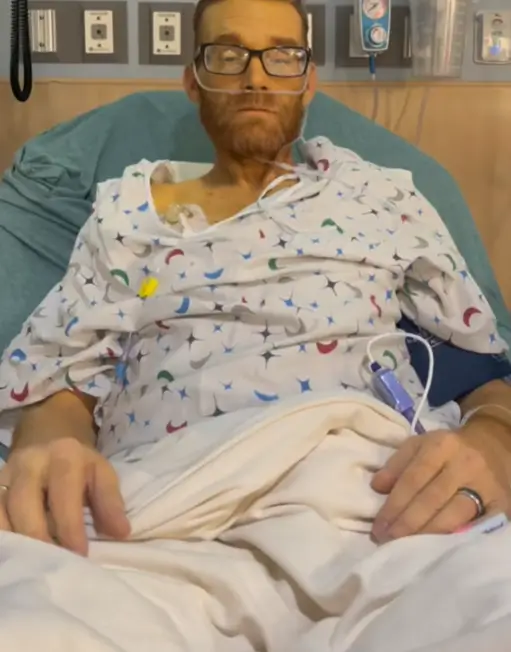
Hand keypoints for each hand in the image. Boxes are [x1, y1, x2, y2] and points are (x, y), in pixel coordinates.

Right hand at [0, 438, 130, 555]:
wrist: (48, 438)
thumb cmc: (79, 466)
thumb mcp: (102, 474)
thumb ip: (111, 502)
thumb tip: (121, 532)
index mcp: (64, 455)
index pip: (64, 492)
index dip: (70, 526)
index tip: (80, 554)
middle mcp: (30, 461)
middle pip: (24, 502)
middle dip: (38, 537)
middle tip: (53, 565)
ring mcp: (5, 474)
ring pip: (0, 510)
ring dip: (14, 541)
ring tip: (32, 566)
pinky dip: (1, 536)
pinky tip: (13, 556)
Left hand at [371, 419, 510, 542]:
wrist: (493, 446)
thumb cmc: (448, 449)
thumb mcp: (419, 445)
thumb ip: (396, 465)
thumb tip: (377, 488)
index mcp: (440, 446)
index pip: (413, 479)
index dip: (394, 505)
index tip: (378, 527)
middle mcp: (465, 464)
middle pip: (431, 499)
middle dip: (406, 524)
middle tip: (387, 541)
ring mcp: (486, 486)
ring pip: (455, 515)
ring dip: (428, 535)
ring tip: (407, 549)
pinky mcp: (501, 504)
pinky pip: (478, 526)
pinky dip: (457, 539)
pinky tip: (439, 549)